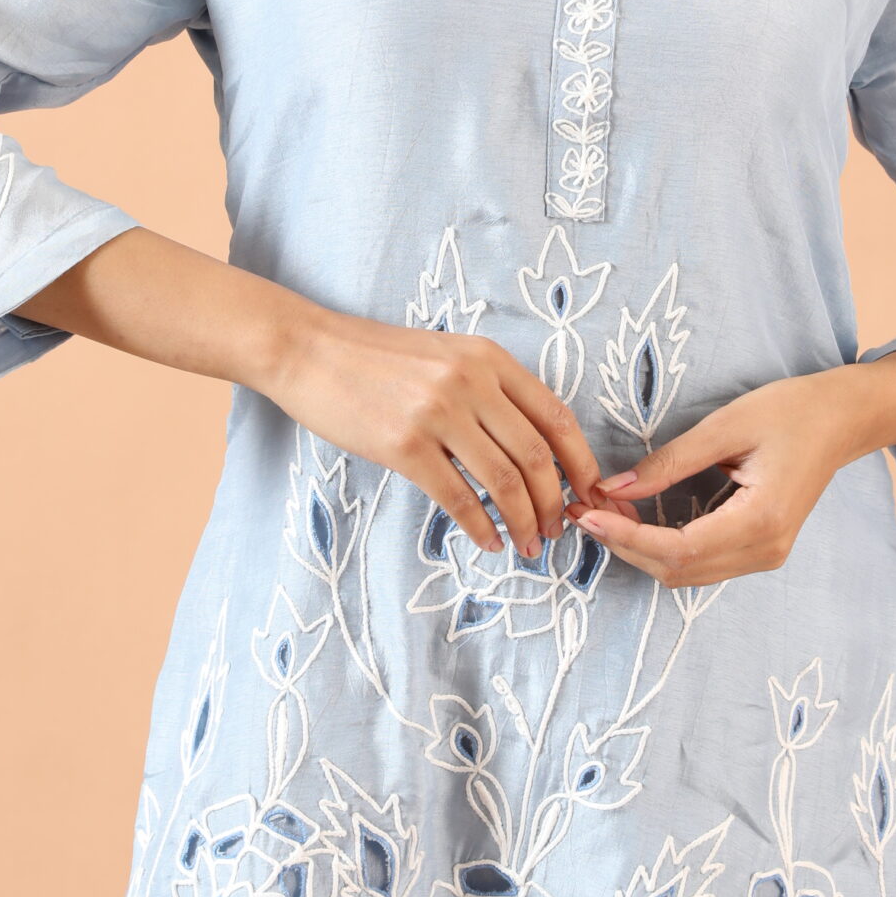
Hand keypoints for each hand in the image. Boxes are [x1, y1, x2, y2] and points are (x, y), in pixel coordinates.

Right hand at [11, 226, 609, 558]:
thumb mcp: (444, 355)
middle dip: (555, 503)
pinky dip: (480, 526)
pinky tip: (488, 541)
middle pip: (537, 457)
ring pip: (505, 482)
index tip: (588, 494)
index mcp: (489, 359)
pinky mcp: (405, 445)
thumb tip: (530, 446)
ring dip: (523, 523)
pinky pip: (458, 497)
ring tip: (528, 546)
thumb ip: (488, 389)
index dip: (581, 463)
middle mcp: (472, 382)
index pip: (557, 417)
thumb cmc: (375, 358)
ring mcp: (438, 413)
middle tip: (557, 531)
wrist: (307, 349)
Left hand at [563, 351, 895, 587]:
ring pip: (686, 573)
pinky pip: (701, 563)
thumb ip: (670, 461)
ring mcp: (765, 555)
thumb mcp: (726, 425)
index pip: (677, 548)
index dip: (626, 536)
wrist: (843, 419)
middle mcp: (765, 550)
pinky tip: (638, 517)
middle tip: (585, 508)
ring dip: (640, 548)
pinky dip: (662, 547)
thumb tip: (615, 486)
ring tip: (605, 510)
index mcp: (761, 520)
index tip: (587, 513)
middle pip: (677, 570)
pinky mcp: (760, 549)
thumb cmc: (792, 411)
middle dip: (624, 544)